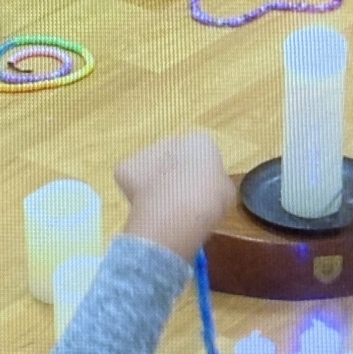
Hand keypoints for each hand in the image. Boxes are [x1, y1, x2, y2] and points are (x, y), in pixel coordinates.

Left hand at [117, 132, 236, 259]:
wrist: (176, 213)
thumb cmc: (210, 202)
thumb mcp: (227, 194)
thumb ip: (216, 184)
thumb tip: (209, 188)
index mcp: (201, 142)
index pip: (201, 156)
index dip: (200, 177)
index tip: (201, 195)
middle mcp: (172, 140)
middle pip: (174, 157)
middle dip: (175, 175)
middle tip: (180, 201)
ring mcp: (146, 152)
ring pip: (152, 167)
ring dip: (155, 182)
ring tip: (162, 207)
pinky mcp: (126, 167)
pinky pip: (131, 179)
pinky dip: (135, 191)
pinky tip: (145, 205)